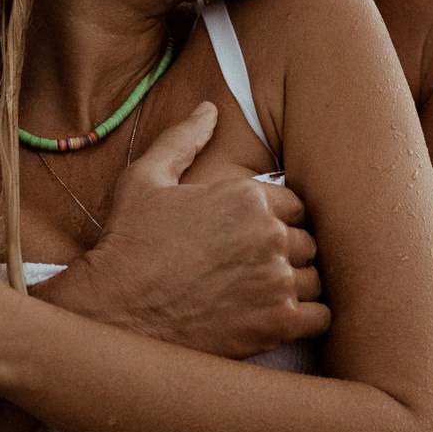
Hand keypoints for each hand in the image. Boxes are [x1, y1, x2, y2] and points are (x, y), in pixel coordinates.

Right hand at [80, 102, 329, 358]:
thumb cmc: (127, 244)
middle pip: (307, 242)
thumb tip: (209, 109)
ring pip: (315, 279)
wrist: (112, 310)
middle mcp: (270, 234)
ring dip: (296, 288)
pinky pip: (320, 317)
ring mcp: (277, 280)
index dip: (276, 222)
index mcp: (248, 196)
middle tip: (254, 271)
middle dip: (286, 255)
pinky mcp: (277, 322)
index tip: (253, 240)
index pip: (295, 205)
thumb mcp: (145, 179)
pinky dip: (305, 319)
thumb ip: (183, 140)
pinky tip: (278, 319)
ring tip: (262, 296)